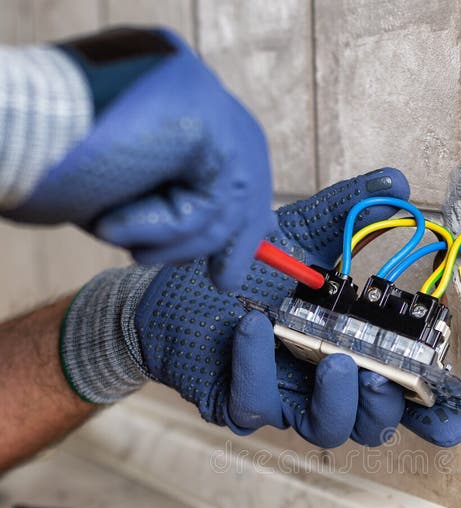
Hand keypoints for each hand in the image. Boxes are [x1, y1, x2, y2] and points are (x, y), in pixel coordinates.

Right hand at [3, 27, 271, 291]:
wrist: (11, 148)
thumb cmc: (50, 174)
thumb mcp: (128, 200)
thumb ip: (179, 212)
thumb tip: (230, 258)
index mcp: (170, 97)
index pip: (230, 154)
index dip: (240, 210)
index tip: (233, 260)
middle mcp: (191, 85)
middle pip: (246, 170)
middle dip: (238, 234)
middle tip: (223, 279)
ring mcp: (199, 90)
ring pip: (228, 193)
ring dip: (176, 238)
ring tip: (123, 236)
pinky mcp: (200, 111)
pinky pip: (209, 196)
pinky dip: (165, 227)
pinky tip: (116, 222)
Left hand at [134, 168, 460, 447]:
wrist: (168, 284)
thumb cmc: (243, 267)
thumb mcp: (299, 235)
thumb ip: (348, 213)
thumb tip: (398, 182)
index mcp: (348, 350)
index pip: (398, 392)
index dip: (429, 412)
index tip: (452, 417)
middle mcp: (320, 383)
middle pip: (370, 423)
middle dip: (384, 406)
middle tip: (381, 373)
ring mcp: (281, 399)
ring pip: (324, 428)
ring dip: (337, 400)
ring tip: (334, 359)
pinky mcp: (236, 404)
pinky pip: (255, 405)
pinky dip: (257, 367)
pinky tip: (253, 328)